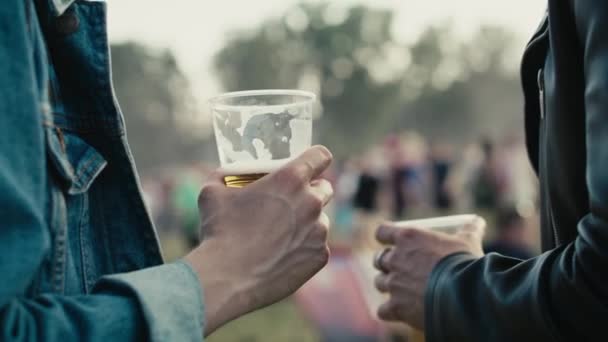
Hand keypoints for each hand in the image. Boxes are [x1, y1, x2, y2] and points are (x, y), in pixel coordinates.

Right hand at [185, 146, 333, 335]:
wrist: (227, 278)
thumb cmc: (219, 232)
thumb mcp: (212, 193)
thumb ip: (224, 176)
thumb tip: (224, 175)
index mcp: (291, 179)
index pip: (320, 156)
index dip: (316, 158)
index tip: (310, 164)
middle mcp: (311, 202)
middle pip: (324, 188)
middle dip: (311, 191)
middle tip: (290, 201)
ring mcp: (319, 231)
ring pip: (320, 220)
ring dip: (306, 222)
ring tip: (279, 235)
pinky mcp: (320, 256)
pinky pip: (317, 246)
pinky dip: (303, 248)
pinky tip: (281, 256)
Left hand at [373, 217, 484, 328]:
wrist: (465, 294)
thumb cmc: (466, 263)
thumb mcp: (468, 242)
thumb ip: (469, 230)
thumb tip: (478, 221)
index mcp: (408, 238)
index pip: (382, 232)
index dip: (386, 237)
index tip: (393, 243)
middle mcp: (395, 258)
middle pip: (379, 259)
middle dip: (388, 264)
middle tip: (402, 269)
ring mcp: (394, 283)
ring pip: (380, 283)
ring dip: (390, 286)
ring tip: (407, 291)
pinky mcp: (396, 307)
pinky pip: (383, 310)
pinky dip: (390, 311)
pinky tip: (402, 312)